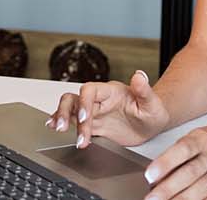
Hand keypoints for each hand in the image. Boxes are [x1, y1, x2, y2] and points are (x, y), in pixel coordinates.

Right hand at [47, 70, 171, 147]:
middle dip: (66, 112)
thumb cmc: (153, 111)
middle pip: (73, 98)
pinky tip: (54, 126)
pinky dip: (61, 121)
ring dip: (62, 118)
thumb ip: (145, 90)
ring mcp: (93, 112)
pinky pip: (72, 121)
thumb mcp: (153, 103)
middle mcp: (99, 100)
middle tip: (64, 128)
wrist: (152, 124)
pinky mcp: (92, 124)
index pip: (89, 90)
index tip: (84, 118)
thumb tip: (140, 75)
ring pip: (69, 108)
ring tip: (59, 130)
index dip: (83, 103)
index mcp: (110, 92)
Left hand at [141, 119, 206, 199]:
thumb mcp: (202, 135)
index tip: (149, 176)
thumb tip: (158, 174)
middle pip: (190, 173)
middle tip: (152, 199)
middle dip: (168, 188)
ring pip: (203, 188)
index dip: (164, 164)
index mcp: (203, 138)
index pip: (182, 150)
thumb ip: (182, 152)